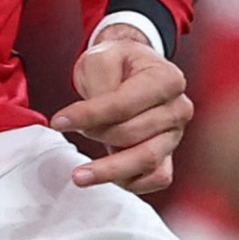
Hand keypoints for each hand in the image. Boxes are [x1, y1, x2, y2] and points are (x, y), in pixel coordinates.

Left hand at [53, 22, 192, 193]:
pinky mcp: (168, 154)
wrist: (133, 69)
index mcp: (167, 79)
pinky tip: (106, 176)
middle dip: (96, 135)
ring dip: (109, 170)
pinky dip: (131, 181)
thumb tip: (90, 120)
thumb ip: (99, 87)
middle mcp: (178, 108)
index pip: (124, 105)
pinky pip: (156, 178)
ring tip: (81, 174)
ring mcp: (175, 134)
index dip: (89, 115)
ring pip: (146, 161)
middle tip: (72, 128)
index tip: (60, 121)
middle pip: (133, 134)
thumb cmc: (120, 63)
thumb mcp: (102, 58)